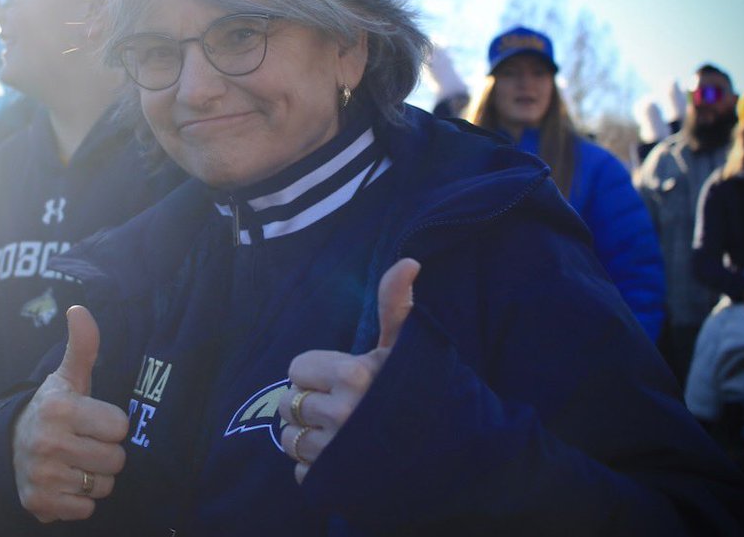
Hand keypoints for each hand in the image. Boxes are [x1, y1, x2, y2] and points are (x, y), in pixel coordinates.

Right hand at [12, 306, 128, 521]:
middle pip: (116, 460)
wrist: (11, 447)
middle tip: (84, 443)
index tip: (92, 420)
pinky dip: (80, 500)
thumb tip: (80, 310)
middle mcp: (47, 442)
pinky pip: (87, 510)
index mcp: (59, 408)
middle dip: (106, 453)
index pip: (120, 426)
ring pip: (103, 486)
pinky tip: (65, 482)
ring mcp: (41, 475)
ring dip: (94, 477)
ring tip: (75, 462)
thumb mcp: (69, 377)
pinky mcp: (38, 504)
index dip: (111, 424)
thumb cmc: (54, 409)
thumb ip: (83, 346)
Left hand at [279, 258, 419, 483]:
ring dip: (310, 437)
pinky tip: (343, 460)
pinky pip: (300, 473)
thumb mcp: (405, 346)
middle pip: (288, 404)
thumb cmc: (421, 390)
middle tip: (345, 408)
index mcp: (352, 373)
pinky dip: (315, 470)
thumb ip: (394, 304)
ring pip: (290, 439)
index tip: (346, 379)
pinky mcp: (332, 483)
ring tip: (343, 434)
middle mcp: (340, 413)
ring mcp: (335, 451)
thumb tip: (409, 261)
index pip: (296, 368)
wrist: (454, 453)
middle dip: (311, 404)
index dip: (318, 373)